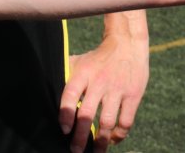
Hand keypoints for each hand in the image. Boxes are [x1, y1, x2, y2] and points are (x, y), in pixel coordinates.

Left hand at [59, 30, 149, 152]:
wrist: (127, 43)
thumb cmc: (98, 57)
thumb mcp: (80, 61)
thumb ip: (68, 77)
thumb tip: (51, 93)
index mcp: (83, 73)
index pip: (70, 95)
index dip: (65, 114)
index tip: (64, 130)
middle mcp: (99, 82)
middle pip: (87, 114)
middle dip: (80, 137)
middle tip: (75, 150)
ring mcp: (117, 89)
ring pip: (107, 122)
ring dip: (101, 141)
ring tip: (96, 151)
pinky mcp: (133, 95)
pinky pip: (125, 121)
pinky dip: (119, 135)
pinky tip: (113, 140)